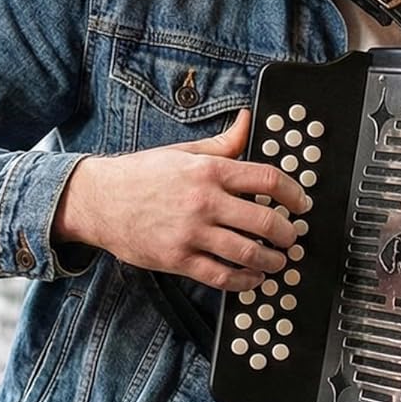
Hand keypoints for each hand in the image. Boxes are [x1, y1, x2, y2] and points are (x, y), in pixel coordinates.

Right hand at [53, 109, 309, 290]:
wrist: (98, 200)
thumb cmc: (141, 175)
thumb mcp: (184, 152)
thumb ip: (223, 143)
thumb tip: (248, 120)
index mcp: (209, 171)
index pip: (268, 179)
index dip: (295, 194)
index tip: (303, 204)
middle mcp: (204, 201)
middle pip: (265, 221)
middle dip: (288, 234)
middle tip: (293, 238)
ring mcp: (191, 233)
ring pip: (248, 252)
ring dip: (272, 261)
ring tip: (279, 261)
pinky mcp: (178, 259)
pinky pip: (221, 276)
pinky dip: (244, 281)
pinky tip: (253, 278)